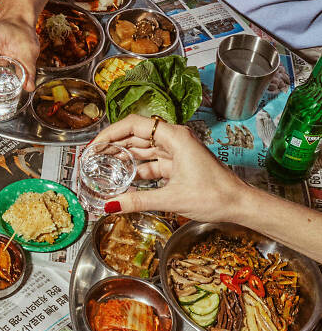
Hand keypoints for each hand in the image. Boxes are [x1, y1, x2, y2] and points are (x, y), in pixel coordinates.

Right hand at [92, 114, 249, 222]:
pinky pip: (150, 163)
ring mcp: (176, 151)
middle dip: (112, 145)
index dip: (109, 133)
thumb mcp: (171, 198)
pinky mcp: (177, 164)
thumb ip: (137, 201)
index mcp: (175, 137)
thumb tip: (111, 205)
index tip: (93, 146)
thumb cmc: (215, 195)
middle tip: (91, 157)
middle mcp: (174, 139)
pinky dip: (136, 170)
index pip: (133, 125)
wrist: (240, 204)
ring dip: (122, 158)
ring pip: (142, 149)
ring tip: (101, 166)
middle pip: (135, 135)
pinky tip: (123, 179)